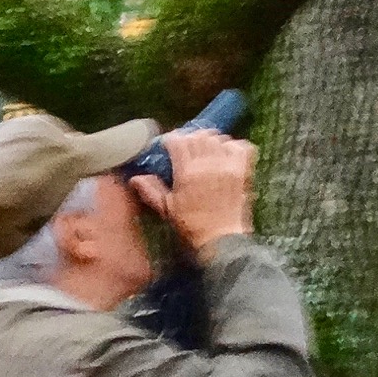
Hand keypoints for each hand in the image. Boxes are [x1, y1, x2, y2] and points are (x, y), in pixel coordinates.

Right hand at [130, 127, 255, 256]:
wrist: (221, 241)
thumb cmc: (192, 227)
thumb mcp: (168, 210)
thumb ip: (151, 191)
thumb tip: (135, 178)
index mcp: (187, 172)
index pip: (178, 140)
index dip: (172, 140)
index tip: (169, 147)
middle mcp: (207, 164)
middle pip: (198, 136)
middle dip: (190, 138)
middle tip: (187, 150)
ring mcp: (227, 165)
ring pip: (218, 138)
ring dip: (210, 141)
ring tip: (206, 153)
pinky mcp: (243, 170)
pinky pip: (240, 145)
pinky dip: (233, 146)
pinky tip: (226, 155)